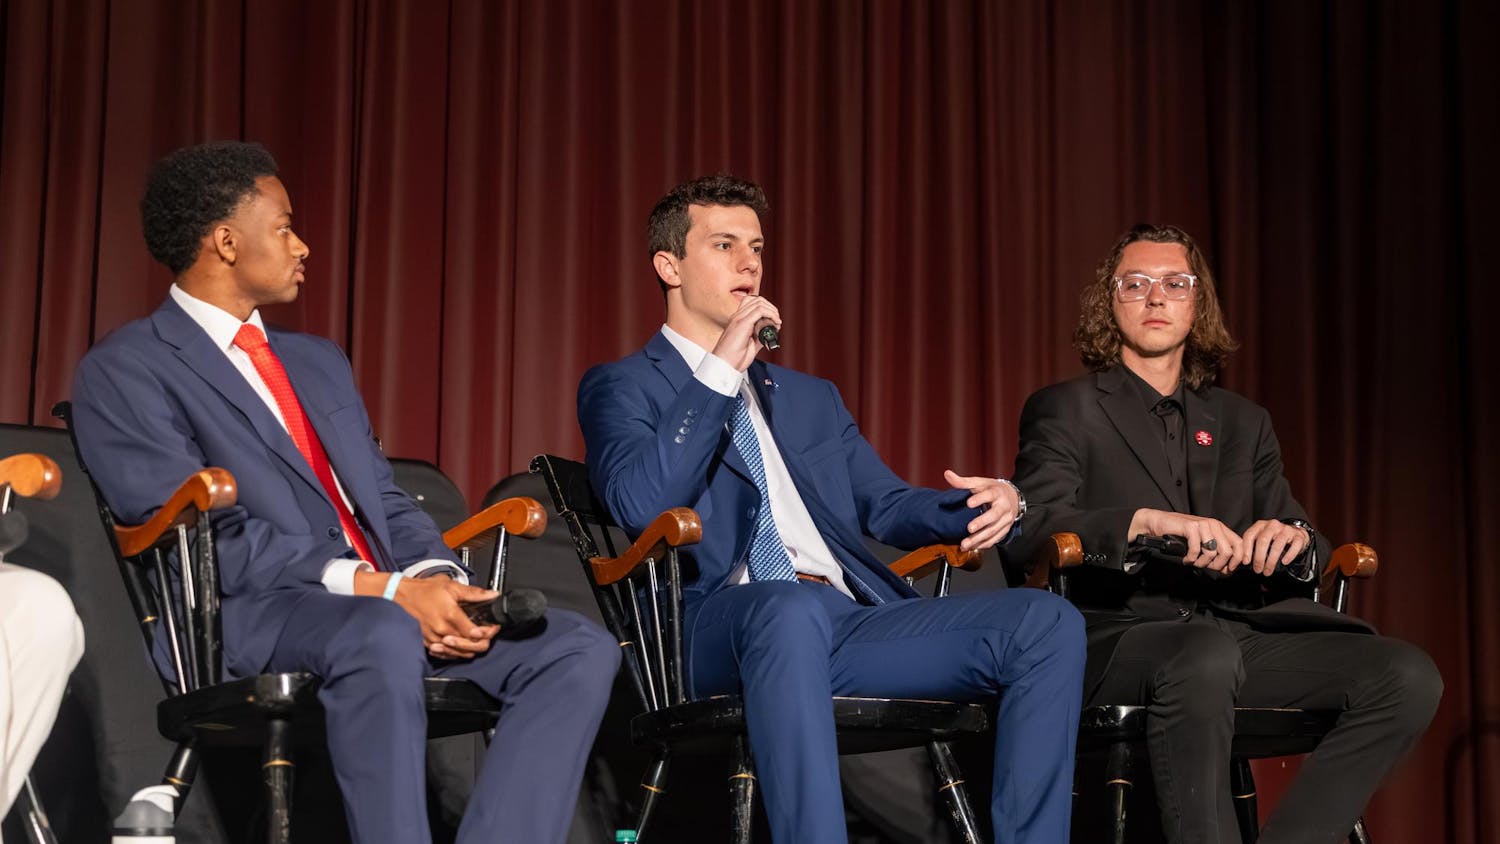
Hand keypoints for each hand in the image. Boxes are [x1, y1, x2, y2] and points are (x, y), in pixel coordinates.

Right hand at [379, 574, 500, 659]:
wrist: (401, 596)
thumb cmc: (425, 590)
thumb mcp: (451, 586)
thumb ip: (474, 593)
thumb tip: (493, 595)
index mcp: (450, 615)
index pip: (475, 633)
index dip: (487, 632)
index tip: (491, 627)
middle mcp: (442, 630)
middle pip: (469, 646)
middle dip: (481, 642)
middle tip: (486, 634)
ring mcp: (434, 639)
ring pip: (458, 653)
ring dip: (469, 648)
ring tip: (474, 639)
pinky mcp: (427, 643)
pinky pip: (445, 655)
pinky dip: (455, 652)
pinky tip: (460, 645)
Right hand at [709, 295, 781, 371]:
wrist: (724, 365)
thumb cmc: (733, 358)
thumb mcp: (750, 345)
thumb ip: (759, 337)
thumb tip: (770, 333)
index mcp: (737, 321)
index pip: (752, 303)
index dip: (766, 308)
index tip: (774, 320)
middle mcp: (737, 317)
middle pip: (757, 300)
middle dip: (771, 308)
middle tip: (777, 320)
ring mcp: (738, 319)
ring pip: (759, 302)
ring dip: (772, 311)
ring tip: (777, 322)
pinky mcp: (742, 324)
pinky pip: (760, 310)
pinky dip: (771, 314)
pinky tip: (775, 323)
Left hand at [944, 470, 1018, 551]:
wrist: (1013, 497)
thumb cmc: (993, 489)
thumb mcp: (980, 483)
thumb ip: (963, 482)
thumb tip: (947, 474)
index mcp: (997, 492)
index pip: (989, 495)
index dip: (980, 499)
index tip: (969, 503)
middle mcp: (1003, 506)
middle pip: (994, 516)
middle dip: (981, 522)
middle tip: (969, 528)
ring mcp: (1006, 519)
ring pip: (994, 531)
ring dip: (979, 539)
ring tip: (965, 544)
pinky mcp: (1005, 529)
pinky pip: (995, 539)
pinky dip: (984, 544)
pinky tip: (973, 547)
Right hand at [1129, 509, 1244, 571]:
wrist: (1159, 522)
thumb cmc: (1180, 535)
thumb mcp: (1202, 543)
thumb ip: (1216, 553)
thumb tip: (1228, 570)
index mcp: (1220, 528)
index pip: (1240, 545)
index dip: (1236, 561)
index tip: (1227, 570)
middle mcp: (1214, 525)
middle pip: (1228, 552)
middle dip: (1217, 566)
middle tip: (1205, 567)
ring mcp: (1203, 525)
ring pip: (1212, 552)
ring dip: (1202, 563)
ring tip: (1194, 562)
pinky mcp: (1191, 527)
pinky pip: (1196, 550)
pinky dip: (1190, 559)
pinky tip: (1186, 559)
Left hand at [1240, 519, 1309, 576]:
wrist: (1295, 533)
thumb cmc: (1274, 538)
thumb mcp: (1262, 538)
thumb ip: (1253, 546)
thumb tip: (1244, 562)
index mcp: (1261, 525)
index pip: (1250, 535)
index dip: (1246, 549)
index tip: (1246, 562)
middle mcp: (1273, 525)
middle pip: (1263, 541)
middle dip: (1259, 558)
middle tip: (1258, 569)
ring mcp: (1286, 530)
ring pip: (1277, 545)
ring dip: (1271, 561)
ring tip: (1268, 571)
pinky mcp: (1298, 536)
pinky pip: (1294, 546)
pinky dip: (1289, 555)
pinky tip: (1284, 562)